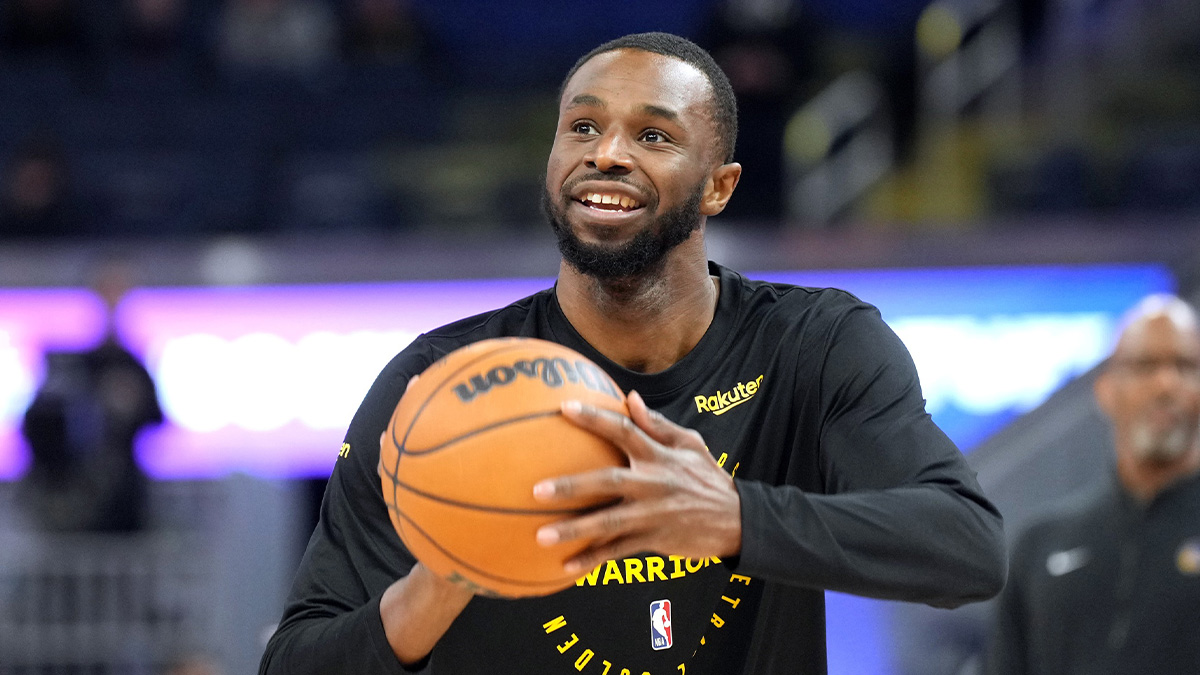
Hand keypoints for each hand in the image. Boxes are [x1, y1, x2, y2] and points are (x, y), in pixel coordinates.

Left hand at [532, 390, 741, 574]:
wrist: (738, 521)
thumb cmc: (708, 478)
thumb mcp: (691, 444)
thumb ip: (657, 424)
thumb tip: (630, 398)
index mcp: (659, 455)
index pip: (624, 430)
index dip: (595, 418)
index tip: (564, 408)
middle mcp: (653, 483)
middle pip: (607, 481)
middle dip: (572, 485)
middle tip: (537, 489)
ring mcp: (652, 514)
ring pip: (607, 523)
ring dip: (574, 529)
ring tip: (540, 535)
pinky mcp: (654, 540)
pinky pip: (618, 551)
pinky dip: (592, 559)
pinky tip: (566, 566)